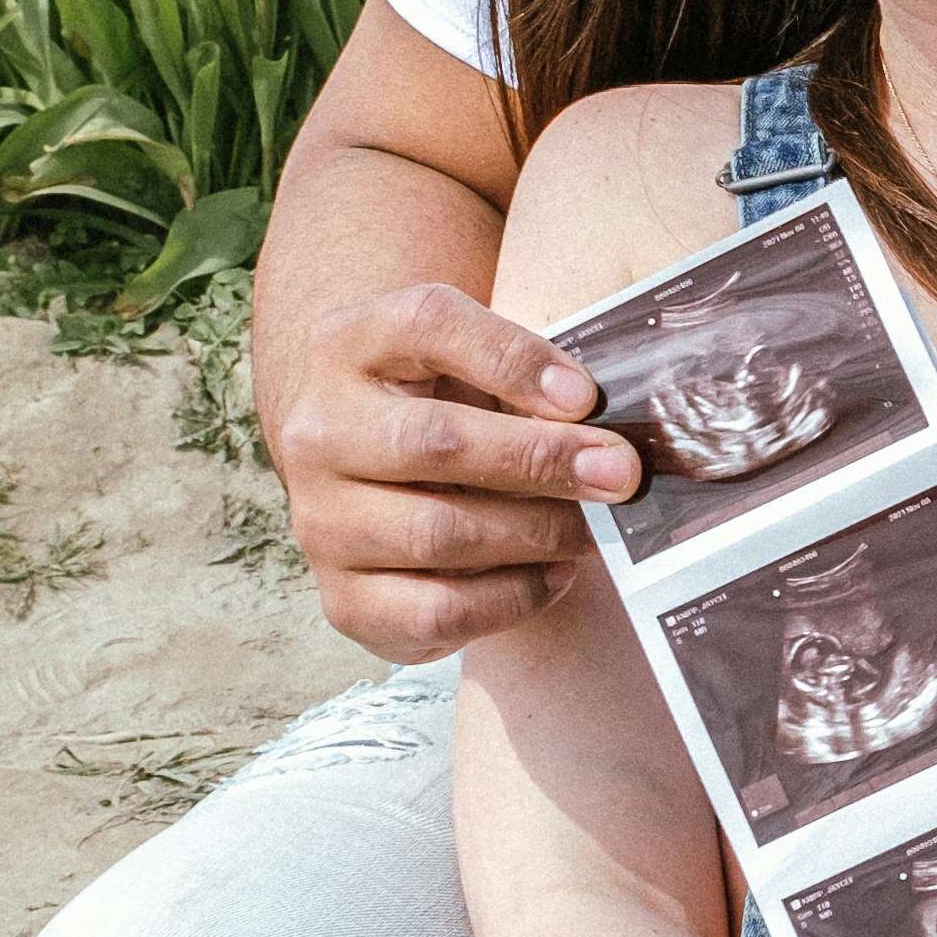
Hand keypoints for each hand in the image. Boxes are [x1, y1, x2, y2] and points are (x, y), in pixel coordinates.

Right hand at [270, 280, 640, 660]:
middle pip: (435, 441)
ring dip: (536, 531)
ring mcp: (321, 522)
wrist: (364, 470)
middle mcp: (317, 432)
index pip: (428, 325)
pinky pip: (436, 611)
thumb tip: (609, 434)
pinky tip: (556, 574)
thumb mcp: (468, 362)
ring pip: (438, 533)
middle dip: (542, 460)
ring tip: (595, 527)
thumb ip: (525, 374)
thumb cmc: (441, 404)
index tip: (586, 395)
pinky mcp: (344, 601)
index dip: (513, 359)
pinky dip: (511, 597)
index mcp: (349, 344)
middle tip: (619, 474)